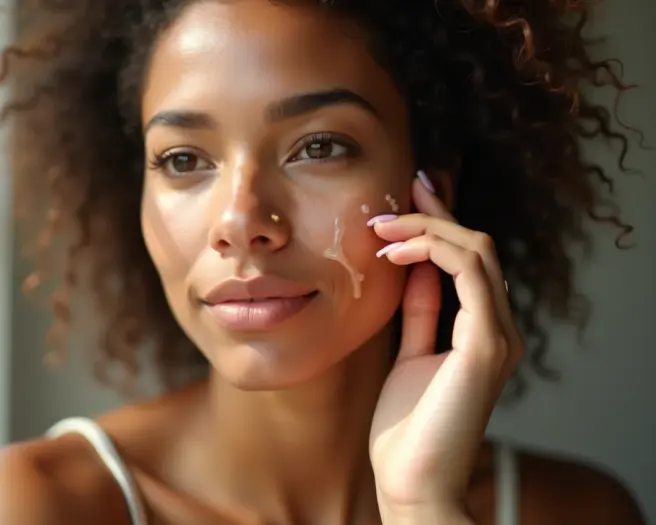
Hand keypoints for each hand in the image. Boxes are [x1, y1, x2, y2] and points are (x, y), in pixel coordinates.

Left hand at [368, 175, 523, 521]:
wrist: (412, 482)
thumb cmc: (406, 427)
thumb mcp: (409, 354)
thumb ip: (421, 314)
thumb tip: (415, 269)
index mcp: (482, 330)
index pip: (469, 260)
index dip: (439, 223)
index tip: (405, 197)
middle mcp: (498, 328)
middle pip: (476, 247)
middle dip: (434, 214)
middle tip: (396, 193)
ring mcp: (497, 336)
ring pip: (477, 252)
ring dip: (428, 228)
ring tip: (382, 226)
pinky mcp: (486, 347)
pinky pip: (471, 277)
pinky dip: (435, 253)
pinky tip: (396, 255)